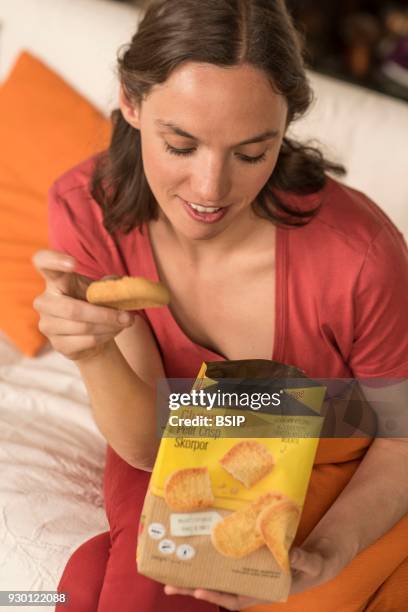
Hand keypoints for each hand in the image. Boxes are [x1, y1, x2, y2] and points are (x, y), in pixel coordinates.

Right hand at [32, 249, 133, 360]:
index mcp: (55, 280)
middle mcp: (45, 301)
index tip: (73, 263)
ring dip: (109, 326)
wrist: (93, 335)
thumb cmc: (95, 305)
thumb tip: (124, 288)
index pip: (43, 262)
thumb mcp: (103, 290)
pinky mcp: (57, 344)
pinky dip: (105, 336)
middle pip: (73, 309)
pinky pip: (86, 340)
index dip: (54, 261)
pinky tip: (112, 331)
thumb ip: (111, 284)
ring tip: (123, 323)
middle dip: (105, 314)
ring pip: (83, 327)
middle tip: (128, 317)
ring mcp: (47, 324)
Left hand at [164, 536, 354, 609]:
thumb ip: (303, 560)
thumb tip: (292, 553)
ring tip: (169, 578)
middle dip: (193, 589)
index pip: (236, 598)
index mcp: (263, 590)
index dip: (218, 596)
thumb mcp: (312, 564)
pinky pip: (223, 565)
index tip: (200, 591)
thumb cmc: (313, 565)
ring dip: (194, 579)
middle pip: (218, 590)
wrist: (314, 561)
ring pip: (216, 579)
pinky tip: (193, 554)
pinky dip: (208, 562)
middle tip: (168, 587)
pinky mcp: (243, 563)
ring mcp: (244, 575)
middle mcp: (249, 585)